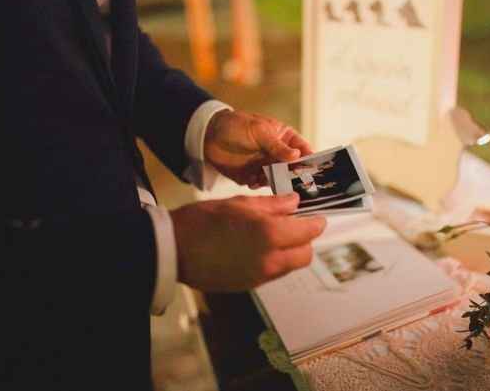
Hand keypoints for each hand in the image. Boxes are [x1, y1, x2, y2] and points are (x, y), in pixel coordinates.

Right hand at [170, 193, 325, 291]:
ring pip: (290, 266)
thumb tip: (294, 203)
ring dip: (291, 252)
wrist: (172, 250)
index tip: (317, 217)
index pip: (309, 231)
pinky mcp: (249, 285)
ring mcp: (260, 276)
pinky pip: (273, 273)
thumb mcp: (240, 203)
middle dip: (305, 240)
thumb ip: (273, 205)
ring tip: (274, 236)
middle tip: (296, 226)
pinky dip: (275, 261)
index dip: (316, 222)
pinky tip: (258, 248)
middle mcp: (270, 259)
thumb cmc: (203, 221)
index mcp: (270, 234)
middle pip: (305, 255)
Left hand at [204, 110, 311, 186]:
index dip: (309, 160)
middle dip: (290, 175)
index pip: (304, 150)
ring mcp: (266, 166)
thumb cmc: (236, 125)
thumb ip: (277, 146)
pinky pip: (262, 185)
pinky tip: (251, 179)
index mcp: (284, 138)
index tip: (310, 169)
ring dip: (272, 180)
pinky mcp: (253, 176)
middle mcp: (278, 154)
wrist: (208, 135)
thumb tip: (297, 155)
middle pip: (294, 169)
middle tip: (283, 177)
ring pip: (279, 179)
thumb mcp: (258, 131)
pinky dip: (258, 184)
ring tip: (261, 175)